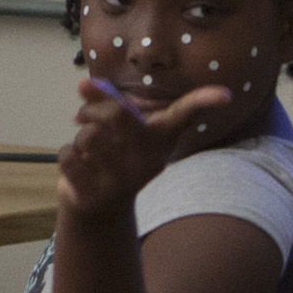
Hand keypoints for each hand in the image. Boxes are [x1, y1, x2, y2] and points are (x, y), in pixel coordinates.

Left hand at [59, 71, 243, 222]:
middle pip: (116, 115)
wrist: (101, 208)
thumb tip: (85, 83)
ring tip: (89, 150)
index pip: (183, 115)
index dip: (203, 101)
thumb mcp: (123, 129)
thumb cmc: (115, 155)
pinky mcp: (96, 195)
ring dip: (79, 138)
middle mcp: (148, 160)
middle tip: (84, 113)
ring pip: (87, 136)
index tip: (225, 95)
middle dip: (92, 108)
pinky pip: (68, 156)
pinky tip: (79, 167)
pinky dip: (66, 155)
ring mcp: (123, 181)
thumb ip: (110, 101)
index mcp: (159, 140)